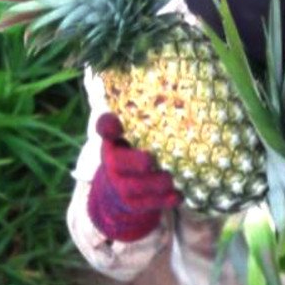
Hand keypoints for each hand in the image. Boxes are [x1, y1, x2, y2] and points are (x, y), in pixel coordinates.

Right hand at [87, 113, 180, 241]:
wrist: (116, 195)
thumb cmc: (133, 154)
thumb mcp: (134, 135)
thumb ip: (145, 114)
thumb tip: (151, 81)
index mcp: (112, 140)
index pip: (104, 128)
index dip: (108, 125)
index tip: (114, 122)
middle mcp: (113, 162)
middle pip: (120, 162)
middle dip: (135, 161)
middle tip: (150, 158)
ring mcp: (122, 185)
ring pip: (136, 186)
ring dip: (156, 182)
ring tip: (171, 177)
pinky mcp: (133, 204)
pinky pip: (150, 203)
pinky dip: (165, 200)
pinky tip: (180, 195)